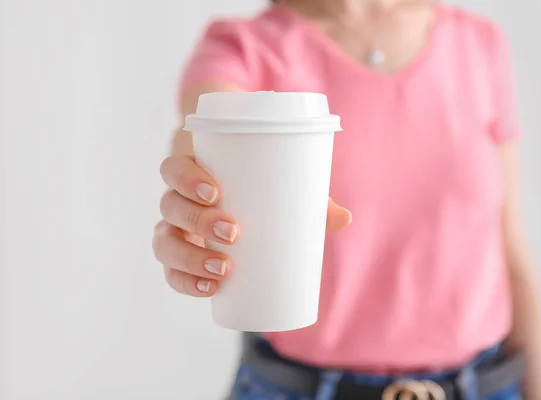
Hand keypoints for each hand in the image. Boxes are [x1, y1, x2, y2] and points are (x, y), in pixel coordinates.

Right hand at [153, 155, 351, 296]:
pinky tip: (209, 289)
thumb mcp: (280, 186)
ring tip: (225, 268)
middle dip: (198, 221)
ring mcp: (175, 229)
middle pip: (170, 206)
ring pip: (164, 241)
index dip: (186, 178)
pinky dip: (185, 282)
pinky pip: (170, 271)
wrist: (237, 199)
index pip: (173, 167)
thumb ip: (307, 198)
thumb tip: (345, 218)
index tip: (216, 192)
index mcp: (194, 171)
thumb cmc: (258, 186)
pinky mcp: (180, 256)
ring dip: (190, 256)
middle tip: (234, 232)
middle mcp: (178, 199)